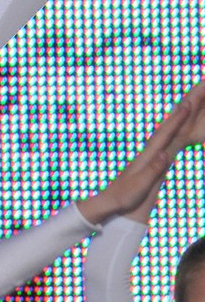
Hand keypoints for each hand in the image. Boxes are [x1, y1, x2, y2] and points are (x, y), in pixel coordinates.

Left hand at [79, 80, 204, 223]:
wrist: (111, 201)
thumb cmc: (124, 195)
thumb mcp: (140, 185)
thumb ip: (153, 169)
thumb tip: (166, 153)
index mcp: (148, 155)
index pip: (166, 134)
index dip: (177, 119)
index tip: (187, 104)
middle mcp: (149, 153)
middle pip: (167, 130)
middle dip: (178, 115)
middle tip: (190, 100)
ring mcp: (150, 157)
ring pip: (166, 136)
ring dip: (176, 123)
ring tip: (185, 110)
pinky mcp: (151, 164)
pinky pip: (165, 146)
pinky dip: (171, 136)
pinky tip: (174, 134)